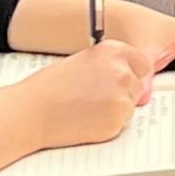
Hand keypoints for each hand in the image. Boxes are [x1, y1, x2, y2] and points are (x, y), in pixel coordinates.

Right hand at [21, 31, 151, 149]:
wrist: (32, 112)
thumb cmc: (50, 87)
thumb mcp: (83, 62)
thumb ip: (110, 65)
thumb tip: (130, 76)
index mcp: (113, 51)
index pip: (143, 63)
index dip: (134, 74)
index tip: (126, 80)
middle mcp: (122, 71)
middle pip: (138, 85)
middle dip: (123, 93)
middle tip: (95, 98)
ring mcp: (121, 97)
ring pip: (130, 106)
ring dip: (115, 109)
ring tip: (86, 108)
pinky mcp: (116, 120)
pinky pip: (121, 123)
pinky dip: (108, 124)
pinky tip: (86, 120)